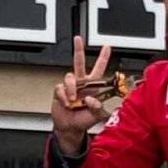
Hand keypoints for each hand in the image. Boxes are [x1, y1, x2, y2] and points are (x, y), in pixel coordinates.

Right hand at [49, 35, 112, 157]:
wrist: (70, 128)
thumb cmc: (84, 120)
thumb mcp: (97, 116)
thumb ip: (97, 107)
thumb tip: (89, 98)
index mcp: (93, 86)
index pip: (99, 69)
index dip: (103, 58)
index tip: (106, 46)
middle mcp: (81, 83)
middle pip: (79, 62)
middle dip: (78, 50)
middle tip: (77, 39)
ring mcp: (70, 87)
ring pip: (69, 78)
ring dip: (72, 89)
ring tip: (73, 100)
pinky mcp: (60, 91)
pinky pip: (60, 89)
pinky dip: (64, 97)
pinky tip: (67, 103)